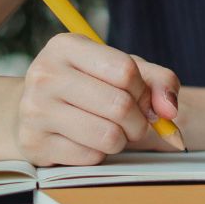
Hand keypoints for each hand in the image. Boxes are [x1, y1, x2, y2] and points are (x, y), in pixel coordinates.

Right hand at [15, 33, 180, 165]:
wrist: (36, 110)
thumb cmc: (88, 86)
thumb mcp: (122, 70)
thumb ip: (159, 81)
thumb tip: (169, 110)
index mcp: (66, 46)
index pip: (125, 70)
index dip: (143, 90)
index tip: (139, 96)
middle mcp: (45, 74)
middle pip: (120, 105)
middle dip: (139, 121)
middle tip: (133, 122)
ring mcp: (35, 110)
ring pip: (108, 136)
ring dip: (122, 140)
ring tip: (111, 131)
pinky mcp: (35, 144)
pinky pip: (90, 157)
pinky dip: (99, 154)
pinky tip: (87, 142)